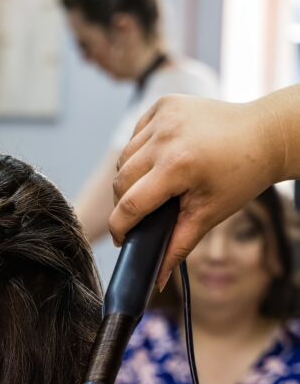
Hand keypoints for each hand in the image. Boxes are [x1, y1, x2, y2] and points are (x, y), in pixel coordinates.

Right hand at [109, 94, 284, 285]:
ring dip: (130, 177)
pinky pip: (136, 135)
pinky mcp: (164, 103)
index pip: (130, 205)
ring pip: (123, 157)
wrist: (264, 134)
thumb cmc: (241, 177)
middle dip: (125, 203)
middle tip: (141, 215)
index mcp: (177, 165)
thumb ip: (176, 247)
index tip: (122, 240)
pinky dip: (140, 151)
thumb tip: (156, 280)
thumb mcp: (208, 215)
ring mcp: (163, 116)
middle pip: (120, 181)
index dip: (120, 228)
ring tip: (152, 187)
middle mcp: (166, 136)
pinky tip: (160, 160)